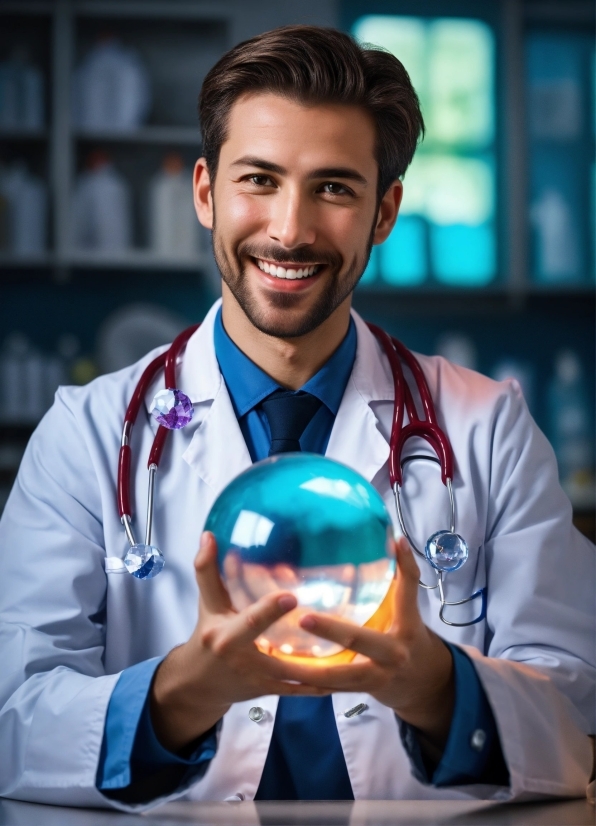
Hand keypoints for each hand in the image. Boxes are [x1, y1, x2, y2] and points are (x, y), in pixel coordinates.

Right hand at [150, 532, 328, 752]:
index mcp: (225, 635)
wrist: (199, 685)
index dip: (269, 610)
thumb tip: (209, 535)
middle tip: (330, 625)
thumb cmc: (207, 634)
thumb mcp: (207, 603)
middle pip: (277, 651)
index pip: (248, 621)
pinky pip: (300, 689)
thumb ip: (207, 570)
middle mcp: (243, 660)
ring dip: (323, 667)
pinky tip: (347, 675)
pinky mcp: (271, 691)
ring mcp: (259, 679)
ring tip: (353, 653)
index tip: (291, 595)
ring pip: (295, 674)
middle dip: (303, 641)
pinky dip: (322, 684)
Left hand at [289, 538, 454, 750]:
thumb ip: (402, 580)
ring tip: (274, 656)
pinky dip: (302, 681)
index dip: (403, 569)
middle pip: (359, 641)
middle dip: (332, 631)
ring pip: (335, 677)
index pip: (405, 594)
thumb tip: (395, 538)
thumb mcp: (410, 610)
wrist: (422, 685)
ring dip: (305, 669)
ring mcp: (373, 678)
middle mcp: (391, 655)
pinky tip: (276, 673)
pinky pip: (325, 688)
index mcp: (406, 628)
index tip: (390, 547)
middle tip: (304, 616)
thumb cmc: (410, 636)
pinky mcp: (354, 692)